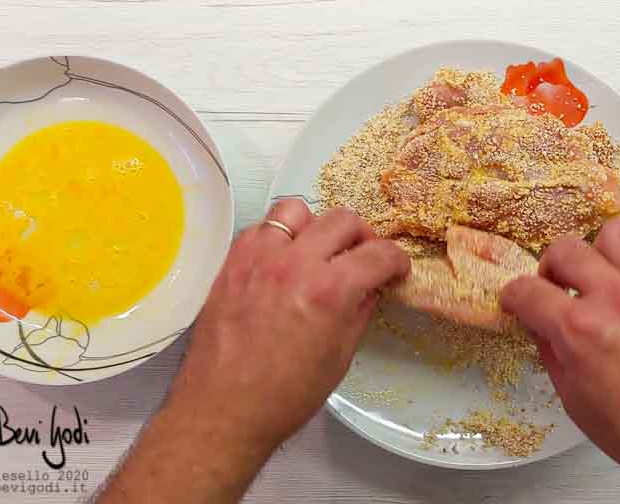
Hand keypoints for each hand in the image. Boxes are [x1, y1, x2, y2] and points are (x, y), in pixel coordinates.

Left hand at [97, 200, 409, 503]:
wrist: (223, 410)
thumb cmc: (283, 395)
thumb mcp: (339, 357)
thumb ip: (359, 312)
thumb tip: (370, 287)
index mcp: (329, 292)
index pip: (378, 254)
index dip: (396, 260)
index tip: (395, 268)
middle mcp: (295, 264)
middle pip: (343, 220)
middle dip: (362, 237)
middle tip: (361, 258)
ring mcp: (259, 258)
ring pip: (297, 210)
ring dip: (315, 226)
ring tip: (316, 251)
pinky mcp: (232, 262)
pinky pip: (261, 227)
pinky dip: (278, 236)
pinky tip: (282, 260)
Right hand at [501, 218, 619, 503]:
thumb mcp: (576, 402)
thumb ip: (555, 355)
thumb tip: (544, 329)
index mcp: (579, 332)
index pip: (527, 291)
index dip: (514, 295)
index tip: (518, 300)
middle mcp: (615, 299)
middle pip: (566, 250)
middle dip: (552, 267)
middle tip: (558, 287)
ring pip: (617, 232)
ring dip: (602, 250)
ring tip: (605, 273)